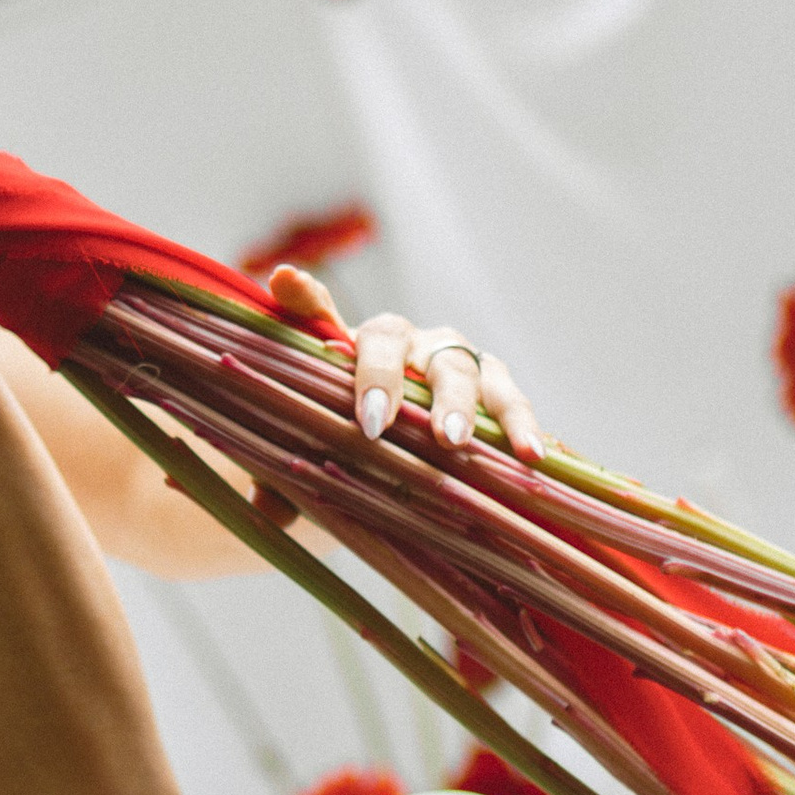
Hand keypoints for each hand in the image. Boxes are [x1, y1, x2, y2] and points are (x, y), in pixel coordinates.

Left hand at [267, 263, 543, 458]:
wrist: (406, 457)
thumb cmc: (349, 449)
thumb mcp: (310, 461)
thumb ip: (280, 479)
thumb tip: (263, 511)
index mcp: (346, 346)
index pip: (318, 312)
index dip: (304, 298)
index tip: (286, 283)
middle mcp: (401, 341)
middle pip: (392, 338)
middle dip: (385, 378)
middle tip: (375, 425)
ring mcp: (450, 359)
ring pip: (458, 364)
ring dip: (458, 402)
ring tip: (454, 442)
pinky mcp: (494, 387)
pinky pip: (509, 400)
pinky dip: (521, 425)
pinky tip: (531, 454)